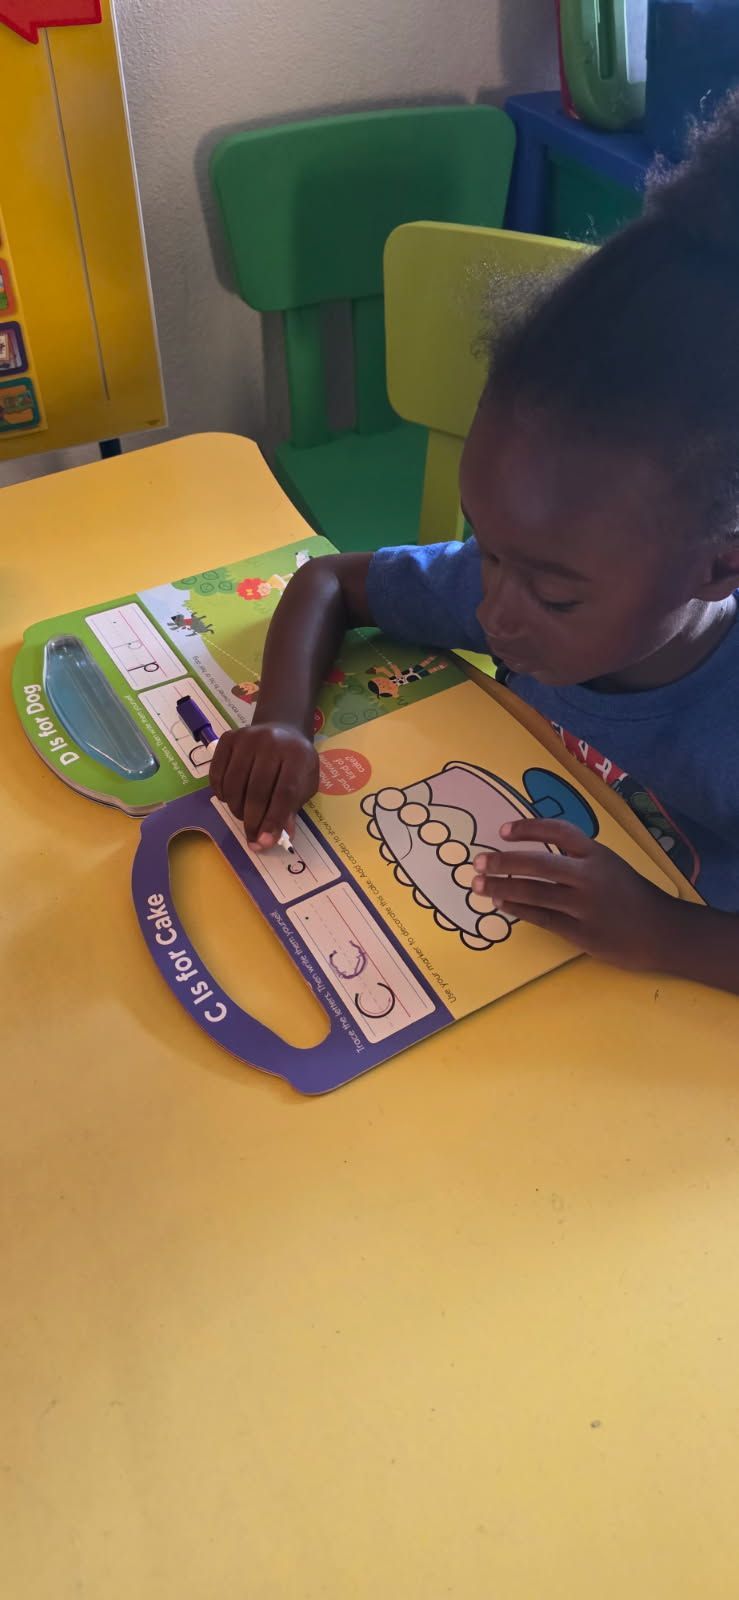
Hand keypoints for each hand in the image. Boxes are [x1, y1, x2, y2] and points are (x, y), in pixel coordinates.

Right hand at [209, 723, 318, 846]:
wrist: (282, 728)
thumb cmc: (296, 762)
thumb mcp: (305, 783)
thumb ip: (293, 808)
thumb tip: (280, 837)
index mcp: (297, 755)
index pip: (284, 792)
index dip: (273, 820)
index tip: (264, 842)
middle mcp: (271, 742)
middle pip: (257, 789)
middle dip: (252, 820)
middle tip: (251, 837)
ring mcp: (247, 737)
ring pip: (234, 783)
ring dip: (236, 808)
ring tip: (243, 816)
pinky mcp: (228, 738)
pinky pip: (217, 773)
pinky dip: (221, 792)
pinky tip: (230, 798)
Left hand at [473, 818, 671, 970]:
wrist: (661, 931)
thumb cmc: (631, 895)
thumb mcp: (608, 864)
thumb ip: (576, 858)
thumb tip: (531, 852)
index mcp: (596, 853)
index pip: (557, 831)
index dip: (528, 828)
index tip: (502, 830)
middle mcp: (589, 876)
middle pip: (538, 863)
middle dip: (503, 861)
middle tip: (478, 862)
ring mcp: (584, 905)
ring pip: (534, 893)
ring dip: (501, 887)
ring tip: (478, 886)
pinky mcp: (581, 933)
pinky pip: (541, 918)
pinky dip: (518, 910)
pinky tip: (501, 904)